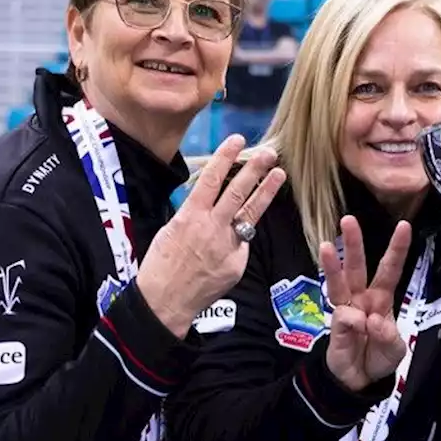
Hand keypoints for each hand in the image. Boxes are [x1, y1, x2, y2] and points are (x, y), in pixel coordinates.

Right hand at [138, 135, 284, 337]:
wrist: (165, 301)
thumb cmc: (161, 265)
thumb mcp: (170, 230)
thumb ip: (193, 215)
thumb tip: (209, 203)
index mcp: (190, 216)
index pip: (211, 179)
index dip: (226, 157)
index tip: (238, 139)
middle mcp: (211, 227)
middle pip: (236, 192)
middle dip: (254, 169)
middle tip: (269, 152)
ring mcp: (226, 246)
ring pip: (250, 213)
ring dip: (266, 192)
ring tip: (279, 174)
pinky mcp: (237, 263)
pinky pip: (242, 244)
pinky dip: (240, 237)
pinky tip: (236, 237)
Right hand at [321, 215, 411, 391]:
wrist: (359, 380)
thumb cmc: (379, 358)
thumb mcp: (395, 350)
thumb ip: (388, 336)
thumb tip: (371, 320)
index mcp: (382, 299)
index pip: (390, 269)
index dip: (396, 249)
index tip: (404, 226)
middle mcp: (362, 298)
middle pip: (358, 267)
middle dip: (354, 243)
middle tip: (348, 220)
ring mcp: (346, 309)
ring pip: (339, 282)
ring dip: (333, 265)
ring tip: (327, 246)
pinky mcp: (334, 325)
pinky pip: (343, 317)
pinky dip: (352, 323)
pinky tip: (357, 331)